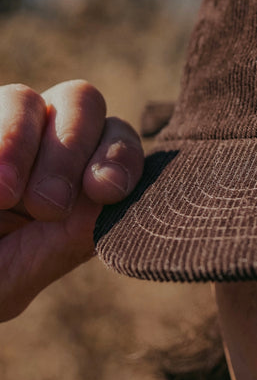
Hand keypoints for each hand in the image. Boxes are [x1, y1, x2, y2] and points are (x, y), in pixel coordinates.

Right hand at [0, 81, 143, 320]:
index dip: (120, 158)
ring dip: (19, 142)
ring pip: (23, 98)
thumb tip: (101, 202)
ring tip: (2, 195)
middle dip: (69, 151)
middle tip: (46, 207)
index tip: (104, 190)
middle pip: (82, 100)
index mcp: (74, 177)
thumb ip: (58, 247)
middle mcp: (42, 140)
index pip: (117, 140)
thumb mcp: (10, 281)